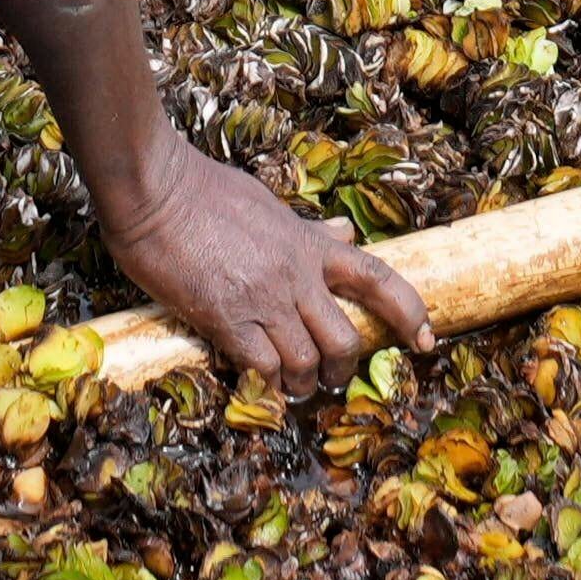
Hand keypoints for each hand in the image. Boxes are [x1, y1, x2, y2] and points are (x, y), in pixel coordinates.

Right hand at [99, 144, 432, 395]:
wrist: (154, 189)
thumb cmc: (203, 189)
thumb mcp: (269, 204)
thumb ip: (306, 229)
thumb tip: (342, 233)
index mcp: (309, 244)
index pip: (378, 279)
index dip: (410, 313)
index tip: (426, 341)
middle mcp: (296, 275)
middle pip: (345, 339)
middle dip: (342, 369)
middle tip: (328, 380)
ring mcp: (263, 298)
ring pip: (308, 361)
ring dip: (304, 384)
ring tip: (293, 389)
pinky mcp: (226, 316)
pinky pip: (262, 367)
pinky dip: (269, 385)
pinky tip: (262, 386)